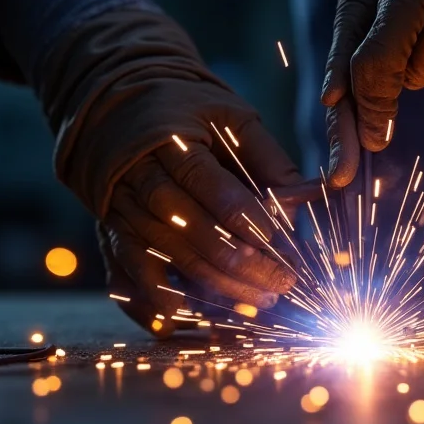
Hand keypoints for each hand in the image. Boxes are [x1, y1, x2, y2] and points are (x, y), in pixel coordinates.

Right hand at [43, 9, 300, 320]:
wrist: (111, 102)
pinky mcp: (110, 234)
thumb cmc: (186, 108)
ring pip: (166, 259)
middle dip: (240, 265)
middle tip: (281, 286)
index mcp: (171, 142)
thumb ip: (269, 159)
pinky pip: (127, 278)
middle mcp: (139, 179)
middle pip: (192, 231)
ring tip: (255, 307)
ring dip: (211, 290)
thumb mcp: (229, 117)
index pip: (215, 191)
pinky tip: (188, 321)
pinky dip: (154, 303)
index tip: (287, 248)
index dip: (252, 223)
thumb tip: (314, 194)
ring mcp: (120, 210)